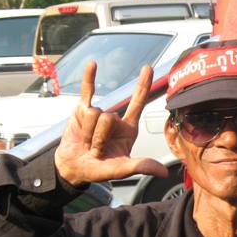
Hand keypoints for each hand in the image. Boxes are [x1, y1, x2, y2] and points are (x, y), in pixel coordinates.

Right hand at [54, 61, 168, 186]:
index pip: (138, 102)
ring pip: (93, 113)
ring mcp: (98, 112)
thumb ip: (140, 167)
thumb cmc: (98, 169)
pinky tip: (92, 64)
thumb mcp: (120, 170)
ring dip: (87, 133)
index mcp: (128, 129)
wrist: (73, 168)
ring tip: (86, 143)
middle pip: (108, 117)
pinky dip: (89, 78)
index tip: (149, 68)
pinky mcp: (82, 110)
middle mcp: (115, 118)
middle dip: (98, 137)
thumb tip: (163, 172)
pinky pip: (87, 92)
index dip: (143, 85)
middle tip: (96, 151)